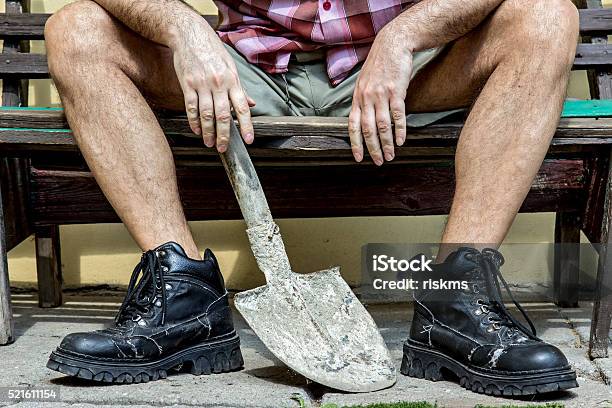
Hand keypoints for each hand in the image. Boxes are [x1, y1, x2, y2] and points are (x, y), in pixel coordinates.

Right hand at [171, 21, 254, 151]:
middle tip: (224, 148)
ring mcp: (202, 84)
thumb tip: (252, 104)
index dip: (247, 126)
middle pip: (223, 115)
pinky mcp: (187, 84)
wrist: (189, 34)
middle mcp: (219, 83)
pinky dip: (193, 121)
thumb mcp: (231, 66)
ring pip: (206, 114)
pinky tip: (196, 129)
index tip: (249, 140)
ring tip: (209, 142)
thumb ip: (240, 88)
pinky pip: (191, 107)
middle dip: (224, 135)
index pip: (242, 107)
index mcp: (232, 80)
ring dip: (208, 132)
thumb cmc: (212, 50)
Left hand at [349, 26, 413, 164]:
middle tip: (379, 161)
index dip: (355, 143)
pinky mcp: (396, 91)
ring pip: (382, 126)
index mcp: (357, 97)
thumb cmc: (379, 64)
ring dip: (387, 143)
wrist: (393, 44)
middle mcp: (366, 98)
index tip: (358, 158)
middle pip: (367, 129)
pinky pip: (397, 115)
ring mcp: (381, 95)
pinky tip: (401, 140)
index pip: (352, 126)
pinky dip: (399, 130)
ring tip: (391, 155)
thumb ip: (362, 100)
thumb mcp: (364, 81)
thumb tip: (361, 118)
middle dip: (372, 149)